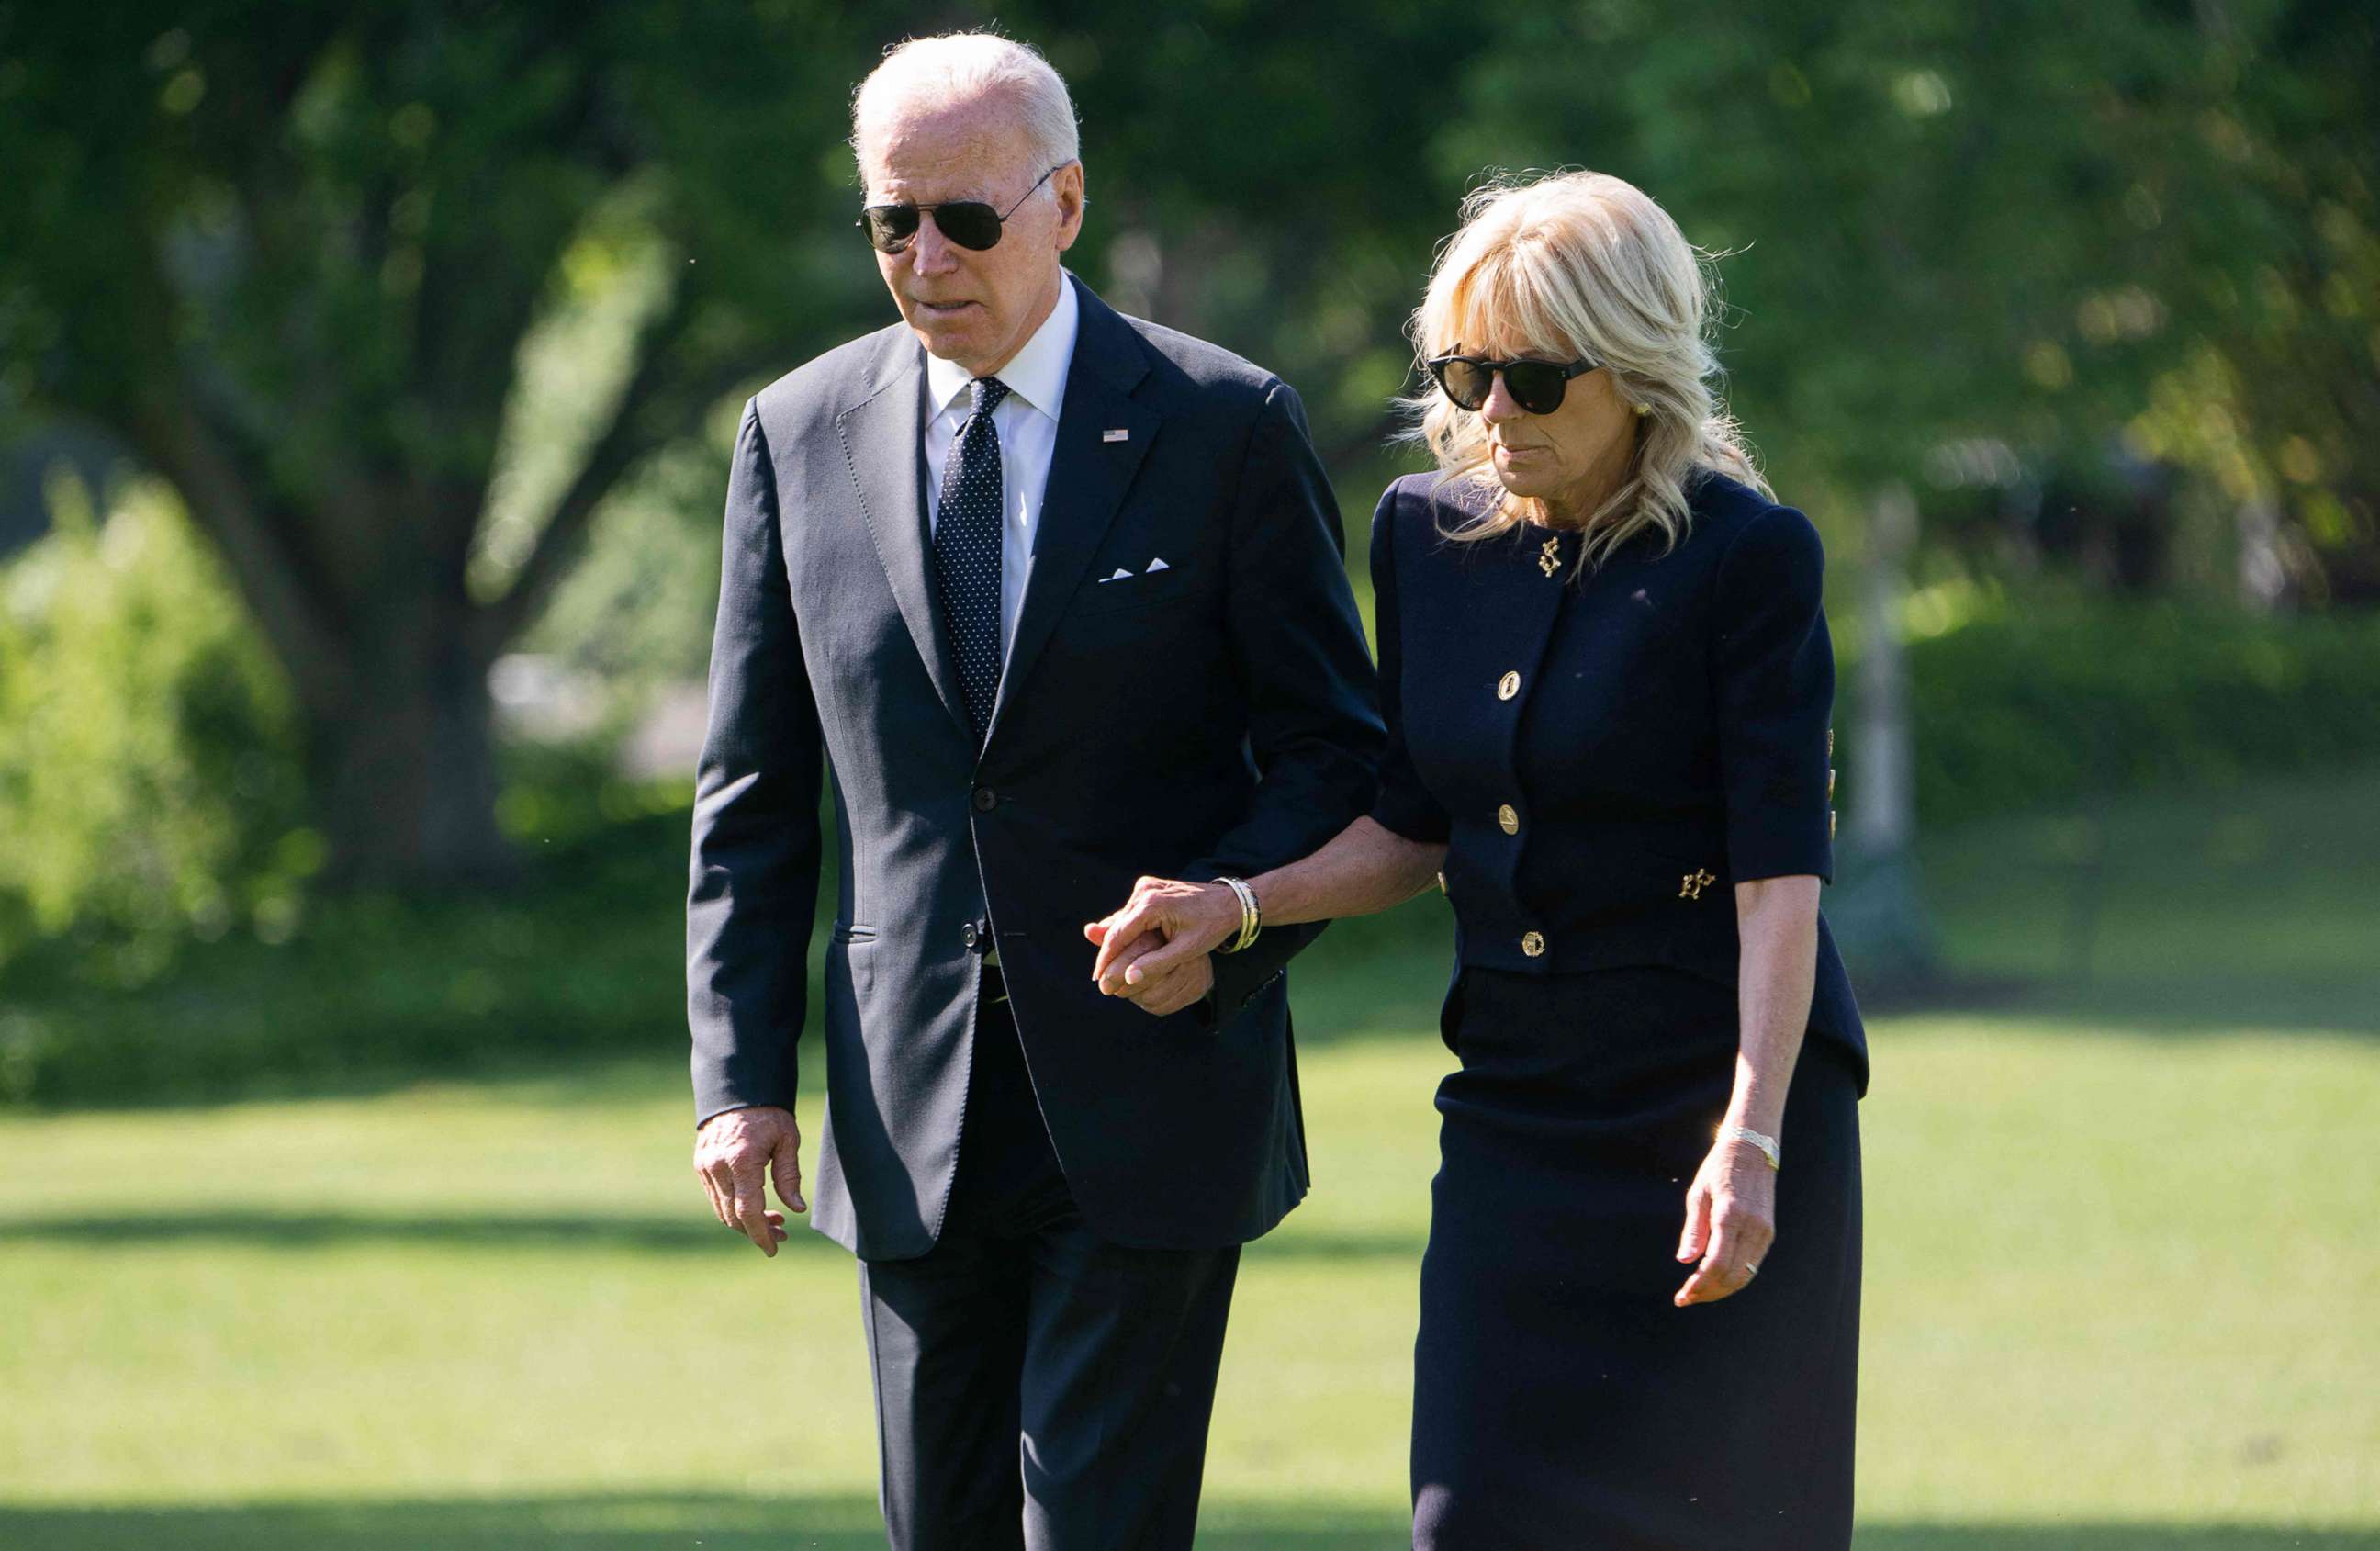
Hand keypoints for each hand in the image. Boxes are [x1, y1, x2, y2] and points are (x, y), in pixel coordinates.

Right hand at [694, 1105, 804, 1256]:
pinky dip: (734, 1208)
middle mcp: (717, 1166)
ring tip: (774, 1222)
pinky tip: (755, 1207)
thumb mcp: (787, 1140)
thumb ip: (789, 1176)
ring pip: (723, 1210)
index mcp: (741, 1160)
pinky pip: (717, 1197)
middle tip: (783, 1234)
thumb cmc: (768, 1114)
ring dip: (746, 1222)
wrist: (737, 1090)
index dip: (761, 1234)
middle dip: (757, 1231)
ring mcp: (705, 1167)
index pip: (749, 1211)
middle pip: (734, 1216)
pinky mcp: (701, 1165)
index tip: (774, 1248)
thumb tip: (797, 1209)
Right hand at [1083, 876, 1239, 1016]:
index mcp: (1152, 904)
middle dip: (1108, 954)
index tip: (1099, 982)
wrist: (1230, 901)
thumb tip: (1128, 979)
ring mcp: (1146, 886)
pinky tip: (1119, 950)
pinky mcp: (1149, 887)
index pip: (1118, 936)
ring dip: (1115, 943)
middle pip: (1117, 928)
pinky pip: (1131, 913)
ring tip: (1106, 969)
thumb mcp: (1186, 949)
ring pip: (1122, 920)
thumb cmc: (1212, 926)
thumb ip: (1156, 964)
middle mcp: (1144, 890)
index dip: (1106, 961)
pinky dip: (1126, 931)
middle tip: (1099, 980)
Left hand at [1673, 1135, 1776, 1305]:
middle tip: (1685, 1298)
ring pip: (1744, 1275)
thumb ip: (1693, 1230)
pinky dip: (1734, 1278)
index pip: (1716, 1264)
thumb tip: (1685, 1261)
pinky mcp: (1768, 1234)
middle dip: (1707, 1292)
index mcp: (1730, 1216)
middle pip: (1731, 1275)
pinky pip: (1752, 1265)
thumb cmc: (1719, 1170)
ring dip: (1721, 1290)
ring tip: (1698, 1294)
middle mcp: (1752, 1227)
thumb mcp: (1698, 1194)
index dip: (1699, 1285)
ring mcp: (1764, 1232)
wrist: (1752, 1151)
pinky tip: (1716, 1281)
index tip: (1682, 1295)